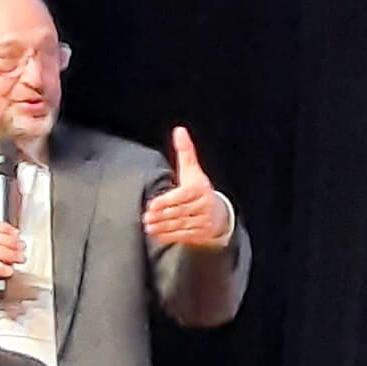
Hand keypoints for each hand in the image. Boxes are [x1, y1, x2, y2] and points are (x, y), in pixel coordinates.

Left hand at [142, 127, 231, 246]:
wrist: (220, 214)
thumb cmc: (199, 190)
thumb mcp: (193, 171)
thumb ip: (185, 152)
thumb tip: (179, 130)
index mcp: (199, 190)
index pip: (180, 197)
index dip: (165, 202)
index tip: (151, 206)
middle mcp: (203, 206)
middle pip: (178, 212)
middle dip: (161, 216)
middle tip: (146, 217)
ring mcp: (203, 222)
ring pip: (179, 225)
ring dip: (162, 226)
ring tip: (148, 226)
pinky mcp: (201, 234)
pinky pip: (183, 235)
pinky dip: (169, 235)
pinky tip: (157, 233)